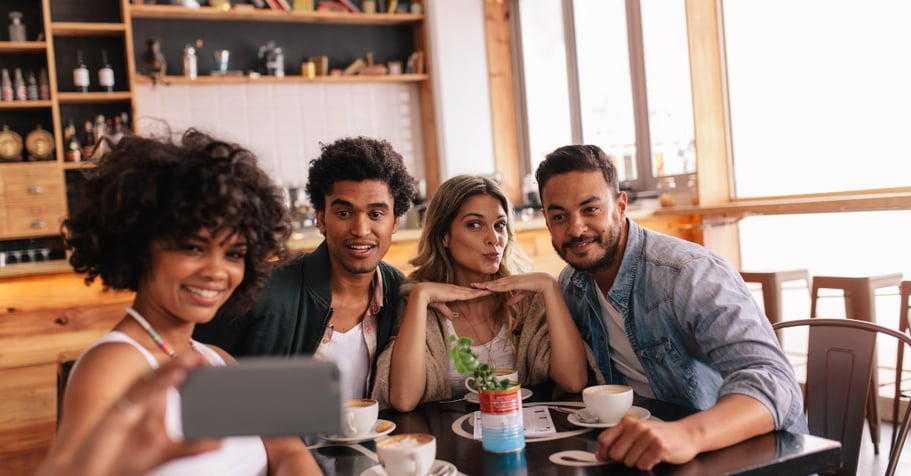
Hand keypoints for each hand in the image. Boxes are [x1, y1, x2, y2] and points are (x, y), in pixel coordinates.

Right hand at [37, 352, 221, 475]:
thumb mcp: (164, 453)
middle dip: (182, 365)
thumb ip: (191, 447)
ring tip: (191, 360)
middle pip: (162, 377)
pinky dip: (155, 384)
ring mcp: (126, 406)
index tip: (208, 363)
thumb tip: (221, 443)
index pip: (171, 383)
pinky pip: (137, 394)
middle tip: (203, 357)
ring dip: (170, 369)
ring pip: (150, 381)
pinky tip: (172, 377)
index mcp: (150, 408)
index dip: (188, 371)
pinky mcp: (116, 413)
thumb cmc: (122, 462)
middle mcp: (139, 403)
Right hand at [411, 282, 491, 318]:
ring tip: (492, 290)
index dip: (475, 291)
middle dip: (482, 290)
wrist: (422, 293)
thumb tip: (452, 317)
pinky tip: (483, 293)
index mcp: (452, 291)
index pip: (467, 291)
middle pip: (472, 290)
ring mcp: (456, 290)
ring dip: (482, 291)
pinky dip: (476, 293)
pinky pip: (468, 294)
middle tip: (493, 289)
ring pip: (472, 291)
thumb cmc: (429, 298)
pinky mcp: (455, 293)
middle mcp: (456, 289)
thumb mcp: (440, 306)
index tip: (483, 291)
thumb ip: (446, 311)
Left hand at [469, 272, 556, 304]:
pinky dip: (496, 287)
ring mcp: (513, 280)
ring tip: (476, 287)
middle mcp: (510, 279)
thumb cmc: (535, 287)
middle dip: (482, 284)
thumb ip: (515, 298)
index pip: (497, 284)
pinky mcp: (516, 283)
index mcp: (511, 281)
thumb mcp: (523, 294)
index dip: (487, 285)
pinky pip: (504, 286)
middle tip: (471, 285)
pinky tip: (489, 288)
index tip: (478, 287)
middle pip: (493, 282)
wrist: (545, 282)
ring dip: (486, 285)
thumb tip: (507, 303)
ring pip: (496, 284)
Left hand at [595, 417, 699, 470]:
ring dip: (637, 462)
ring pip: (629, 462)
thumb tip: (600, 454)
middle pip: (615, 454)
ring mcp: (648, 437)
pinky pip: (642, 465)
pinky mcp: (658, 448)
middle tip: (635, 455)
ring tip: (647, 454)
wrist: (688, 434)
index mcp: (629, 423)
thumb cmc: (662, 434)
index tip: (605, 458)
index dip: (603, 452)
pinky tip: (654, 458)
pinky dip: (647, 465)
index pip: (604, 439)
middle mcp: (637, 427)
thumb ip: (619, 439)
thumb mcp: (639, 431)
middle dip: (623, 460)